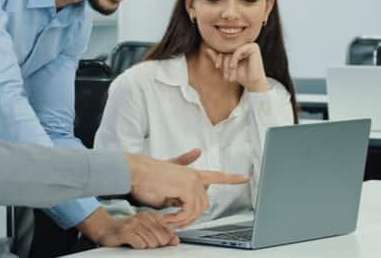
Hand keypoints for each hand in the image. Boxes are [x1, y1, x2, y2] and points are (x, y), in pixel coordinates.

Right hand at [84, 210, 179, 248]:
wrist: (105, 228)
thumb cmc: (126, 229)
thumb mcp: (146, 230)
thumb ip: (162, 234)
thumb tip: (176, 240)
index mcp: (150, 215)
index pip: (168, 230)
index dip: (165, 239)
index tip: (159, 240)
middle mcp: (142, 218)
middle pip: (161, 238)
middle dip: (156, 244)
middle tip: (145, 242)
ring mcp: (133, 224)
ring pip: (151, 242)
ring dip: (145, 246)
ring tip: (138, 242)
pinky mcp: (125, 232)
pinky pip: (140, 245)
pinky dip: (137, 247)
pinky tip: (132, 243)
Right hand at [126, 153, 249, 227]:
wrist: (134, 173)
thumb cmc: (147, 177)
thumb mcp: (168, 178)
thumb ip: (182, 175)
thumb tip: (194, 159)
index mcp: (191, 173)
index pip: (216, 176)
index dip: (232, 178)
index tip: (245, 177)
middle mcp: (194, 176)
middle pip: (203, 205)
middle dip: (191, 218)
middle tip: (176, 222)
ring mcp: (191, 181)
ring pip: (197, 210)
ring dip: (183, 220)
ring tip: (169, 221)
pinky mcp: (186, 188)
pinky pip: (188, 211)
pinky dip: (178, 219)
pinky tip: (168, 218)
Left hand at [206, 44, 269, 91]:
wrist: (252, 83)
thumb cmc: (240, 75)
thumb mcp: (226, 66)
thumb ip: (217, 58)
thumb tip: (207, 49)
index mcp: (238, 47)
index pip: (224, 48)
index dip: (218, 57)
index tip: (217, 67)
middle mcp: (244, 44)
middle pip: (227, 49)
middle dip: (224, 63)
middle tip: (225, 75)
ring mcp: (249, 44)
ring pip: (232, 50)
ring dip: (229, 64)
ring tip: (230, 74)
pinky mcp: (253, 47)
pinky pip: (238, 50)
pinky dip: (234, 60)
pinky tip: (234, 67)